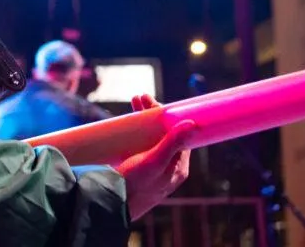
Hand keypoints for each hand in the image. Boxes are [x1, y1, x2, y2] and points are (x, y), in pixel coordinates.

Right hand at [116, 94, 193, 220]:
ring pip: (153, 138)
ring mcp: (154, 168)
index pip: (180, 135)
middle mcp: (168, 168)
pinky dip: (137, 131)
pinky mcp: (139, 169)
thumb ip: (172, 144)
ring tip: (133, 103)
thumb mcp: (154, 161)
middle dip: (154, 115)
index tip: (157, 105)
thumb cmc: (135, 185)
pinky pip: (142, 145)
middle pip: (166, 134)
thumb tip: (192, 124)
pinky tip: (129, 123)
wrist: (112, 204)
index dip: (170, 117)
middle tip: (140, 99)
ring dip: (145, 120)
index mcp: (178, 168)